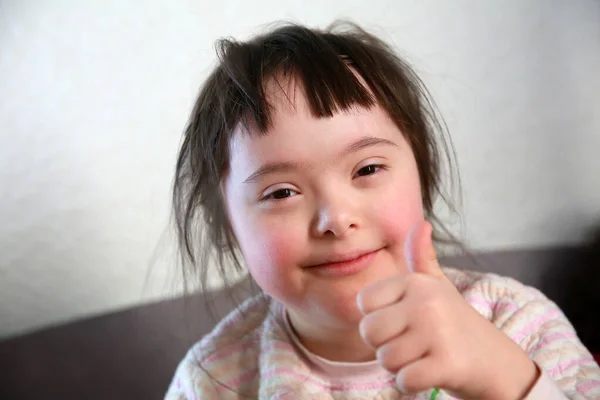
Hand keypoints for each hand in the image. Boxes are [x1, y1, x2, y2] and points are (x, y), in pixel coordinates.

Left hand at [356, 221, 538, 399]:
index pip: (364, 302)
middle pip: (369, 332)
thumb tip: (422, 225)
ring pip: (385, 359)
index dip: (377, 317)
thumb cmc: (455, 321)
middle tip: (412, 344)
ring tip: (424, 356)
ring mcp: (436, 332)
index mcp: (416, 282)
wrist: (496, 360)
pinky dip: (411, 384)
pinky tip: (430, 373)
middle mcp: (425, 302)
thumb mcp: (438, 286)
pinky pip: (404, 380)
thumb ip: (421, 257)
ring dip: (400, 366)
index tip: (403, 320)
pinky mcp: (446, 364)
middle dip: (385, 345)